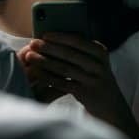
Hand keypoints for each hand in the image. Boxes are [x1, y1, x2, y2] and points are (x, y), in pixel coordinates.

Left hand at [19, 33, 138, 138]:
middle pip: (70, 54)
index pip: (79, 41)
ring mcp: (93, 80)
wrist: (109, 104)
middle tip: (32, 43)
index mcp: (100, 52)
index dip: (60, 37)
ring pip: (65, 68)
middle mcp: (99, 65)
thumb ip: (77, 50)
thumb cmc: (92, 77)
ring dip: (45, 61)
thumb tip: (49, 37)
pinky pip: (63, 83)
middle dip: (49, 48)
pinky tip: (36, 73)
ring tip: (30, 56)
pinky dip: (48, 77)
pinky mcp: (86, 93)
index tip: (44, 34)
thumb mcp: (92, 61)